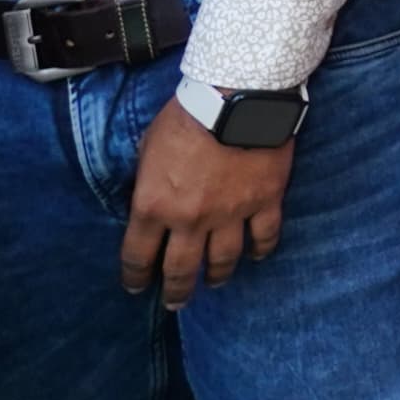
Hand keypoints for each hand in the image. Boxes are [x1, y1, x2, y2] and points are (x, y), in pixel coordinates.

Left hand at [123, 104, 293, 307]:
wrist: (236, 97)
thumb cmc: (185, 116)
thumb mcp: (148, 146)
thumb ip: (147, 179)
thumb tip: (148, 194)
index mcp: (154, 206)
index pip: (138, 256)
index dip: (135, 277)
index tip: (136, 287)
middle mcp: (190, 219)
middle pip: (181, 269)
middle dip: (176, 291)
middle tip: (176, 302)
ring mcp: (231, 214)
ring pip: (223, 260)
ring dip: (216, 276)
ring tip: (214, 283)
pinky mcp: (265, 201)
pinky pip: (265, 236)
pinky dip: (261, 250)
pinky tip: (256, 256)